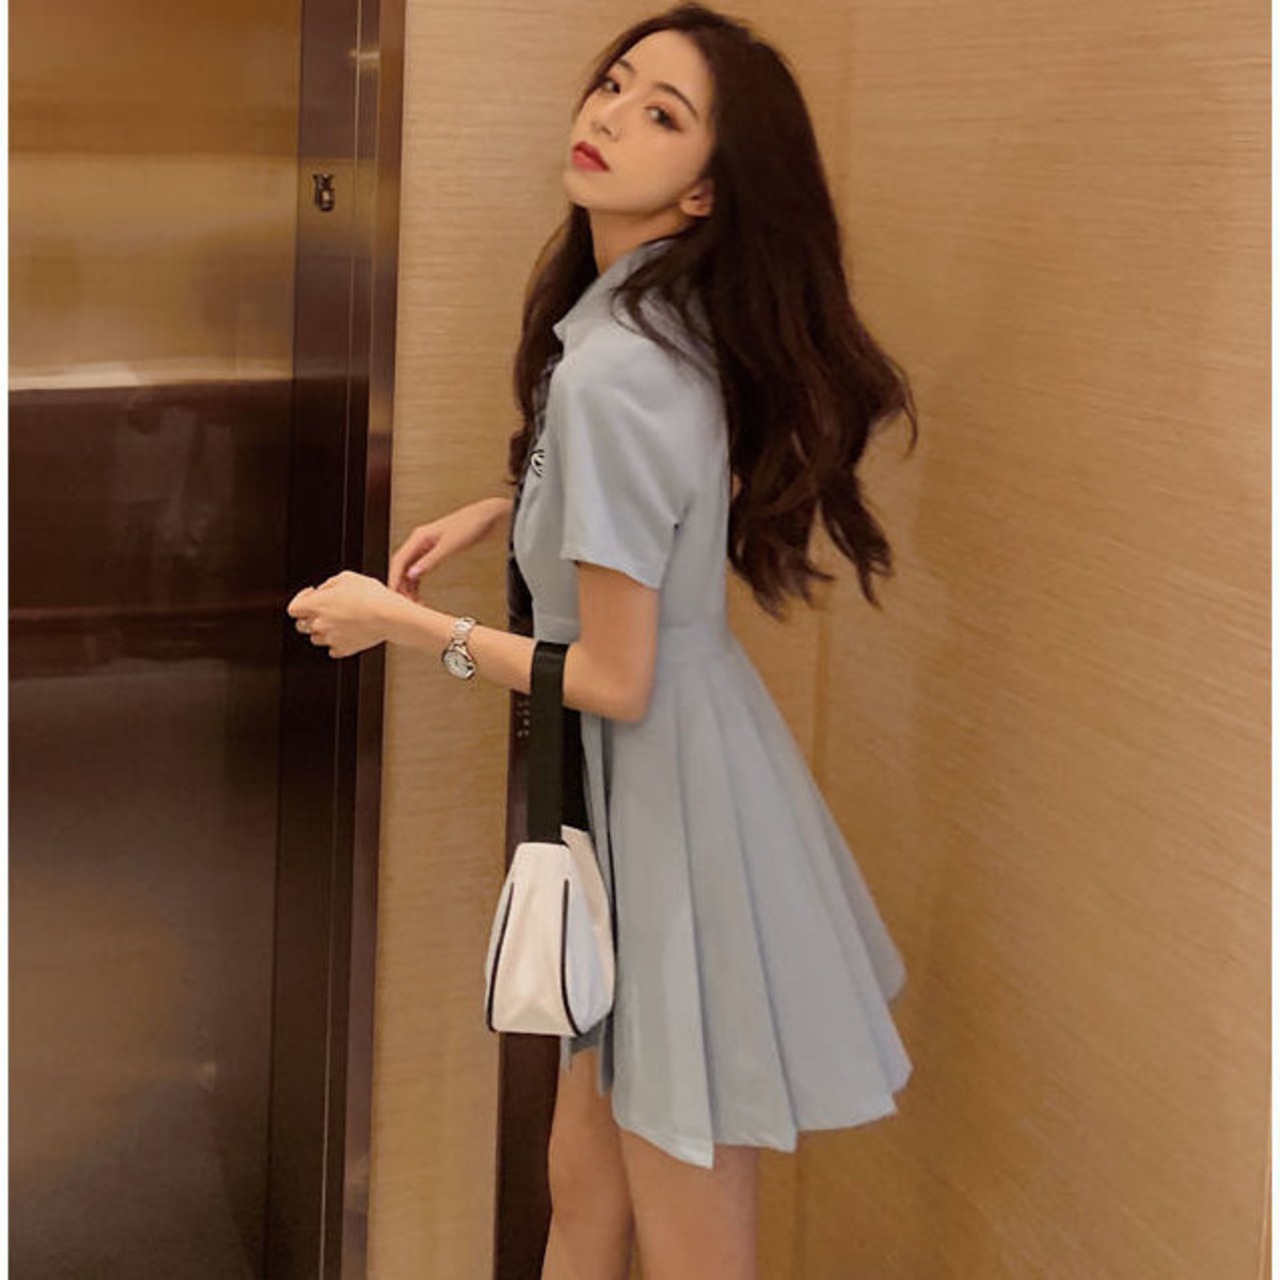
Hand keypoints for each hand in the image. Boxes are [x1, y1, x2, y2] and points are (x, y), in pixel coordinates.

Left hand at [286, 570, 397, 658]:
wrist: (389, 616)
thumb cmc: (371, 595)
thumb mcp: (347, 577)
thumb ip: (329, 584)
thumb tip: (323, 590)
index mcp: (317, 605)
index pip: (292, 608)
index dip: (300, 600)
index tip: (310, 596)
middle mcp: (320, 624)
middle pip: (300, 626)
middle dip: (309, 616)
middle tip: (323, 610)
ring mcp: (331, 639)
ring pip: (315, 639)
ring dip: (322, 631)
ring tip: (337, 622)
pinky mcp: (345, 650)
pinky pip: (333, 650)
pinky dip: (336, 643)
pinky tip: (346, 633)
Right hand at [388, 498, 508, 599]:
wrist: (486, 518)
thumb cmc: (470, 525)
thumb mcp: (449, 546)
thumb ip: (430, 561)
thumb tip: (412, 574)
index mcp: (419, 536)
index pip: (399, 560)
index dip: (394, 578)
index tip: (393, 594)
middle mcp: (420, 541)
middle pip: (402, 565)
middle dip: (400, 584)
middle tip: (405, 602)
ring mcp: (427, 546)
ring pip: (410, 568)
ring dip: (408, 585)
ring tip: (412, 600)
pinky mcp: (435, 551)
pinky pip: (420, 568)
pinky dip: (417, 581)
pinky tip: (418, 592)